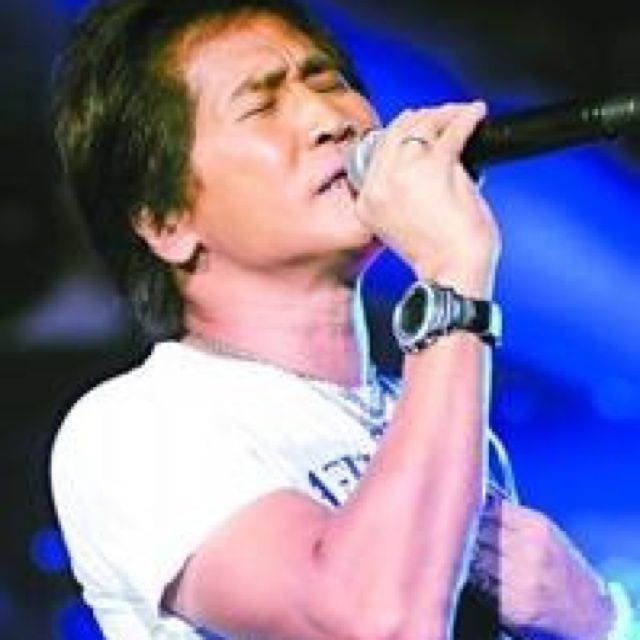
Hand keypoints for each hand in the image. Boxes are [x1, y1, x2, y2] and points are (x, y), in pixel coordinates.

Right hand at [353, 102, 499, 297]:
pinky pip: (452, 130)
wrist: (453, 272)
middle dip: (421, 118)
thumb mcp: (399, 224)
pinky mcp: (436, 166)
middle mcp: (379, 184)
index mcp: (366, 201)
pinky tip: (475, 113)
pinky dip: (467, 116)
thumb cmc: (436, 255)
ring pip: (421, 126)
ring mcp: (405, 172)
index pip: (378, 151)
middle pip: (396, 132)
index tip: (417, 127)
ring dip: (444, 113)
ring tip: (461, 113)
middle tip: (442, 116)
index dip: (400, 133)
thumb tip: (420, 161)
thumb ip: (400, 192)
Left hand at [469, 498, 614, 639]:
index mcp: (535, 527)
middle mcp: (531, 552)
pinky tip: (466, 572)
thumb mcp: (542, 530)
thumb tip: (473, 499)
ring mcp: (523, 580)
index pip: (486, 508)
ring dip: (462, 554)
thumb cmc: (558, 564)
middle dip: (462, 530)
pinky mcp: (516, 607)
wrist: (590, 611)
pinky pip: (480, 585)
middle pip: (477, 532)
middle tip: (451, 530)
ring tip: (456, 550)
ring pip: (475, 558)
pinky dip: (470, 577)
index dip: (469, 509)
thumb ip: (509, 515)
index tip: (458, 509)